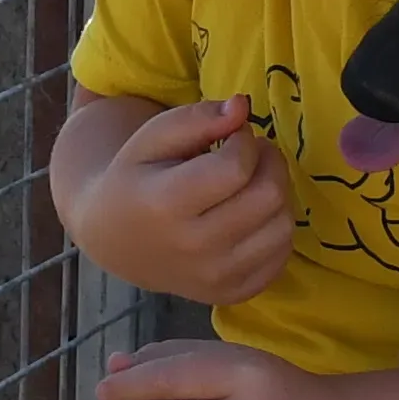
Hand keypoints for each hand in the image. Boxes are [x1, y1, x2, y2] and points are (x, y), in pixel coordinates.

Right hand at [61, 94, 290, 303]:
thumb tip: (242, 106)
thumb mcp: (152, 138)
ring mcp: (215, 278)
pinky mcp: (232, 293)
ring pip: (283, 226)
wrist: (116, 240)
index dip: (245, 141)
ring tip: (251, 182)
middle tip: (252, 154)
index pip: (236, 167)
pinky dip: (275, 229)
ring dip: (276, 194)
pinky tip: (252, 215)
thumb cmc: (136, 179)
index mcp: (166, 206)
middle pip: (268, 197)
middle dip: (269, 163)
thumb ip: (197, 118)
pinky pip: (281, 255)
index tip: (233, 136)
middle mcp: (193, 249)